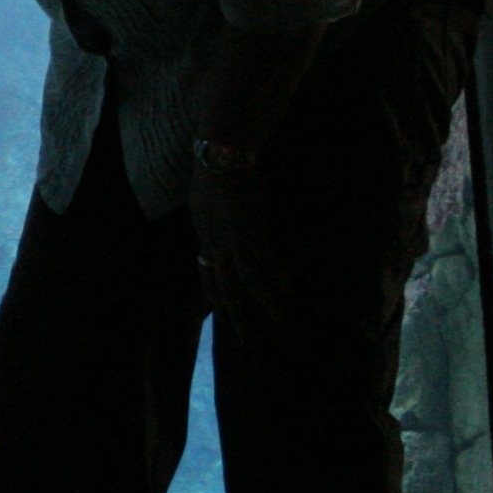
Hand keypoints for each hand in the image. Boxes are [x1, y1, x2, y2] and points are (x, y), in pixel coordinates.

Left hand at [191, 162, 293, 334]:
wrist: (221, 154)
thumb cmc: (214, 172)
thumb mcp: (203, 203)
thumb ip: (209, 222)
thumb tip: (213, 234)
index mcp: (203, 236)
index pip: (205, 275)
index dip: (213, 297)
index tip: (219, 317)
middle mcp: (214, 242)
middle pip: (223, 286)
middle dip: (235, 313)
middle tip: (246, 338)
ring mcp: (233, 237)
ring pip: (247, 279)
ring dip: (264, 300)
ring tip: (279, 319)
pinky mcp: (252, 228)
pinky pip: (266, 260)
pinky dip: (278, 277)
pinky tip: (290, 291)